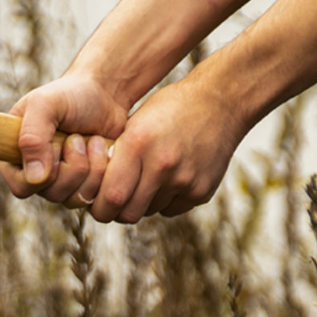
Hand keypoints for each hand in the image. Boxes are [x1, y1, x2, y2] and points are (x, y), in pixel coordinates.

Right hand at [0, 73, 127, 207]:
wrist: (106, 96)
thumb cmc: (71, 96)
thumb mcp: (44, 104)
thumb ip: (32, 136)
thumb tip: (35, 178)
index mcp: (17, 158)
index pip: (21, 188)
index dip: (43, 170)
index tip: (57, 142)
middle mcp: (37, 177)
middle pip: (53, 194)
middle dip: (73, 163)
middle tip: (77, 136)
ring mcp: (63, 186)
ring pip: (75, 199)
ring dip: (91, 166)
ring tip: (93, 140)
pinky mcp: (86, 189)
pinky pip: (95, 198)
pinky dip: (104, 172)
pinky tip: (104, 151)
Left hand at [88, 74, 243, 223]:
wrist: (221, 102)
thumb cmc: (170, 110)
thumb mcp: (136, 123)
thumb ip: (116, 157)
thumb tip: (95, 193)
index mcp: (138, 143)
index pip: (110, 197)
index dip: (99, 208)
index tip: (97, 205)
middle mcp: (162, 165)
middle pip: (128, 214)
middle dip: (117, 212)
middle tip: (116, 202)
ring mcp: (184, 180)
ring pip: (149, 211)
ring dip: (143, 202)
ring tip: (148, 178)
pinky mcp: (201, 191)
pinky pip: (171, 210)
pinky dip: (165, 200)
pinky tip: (171, 177)